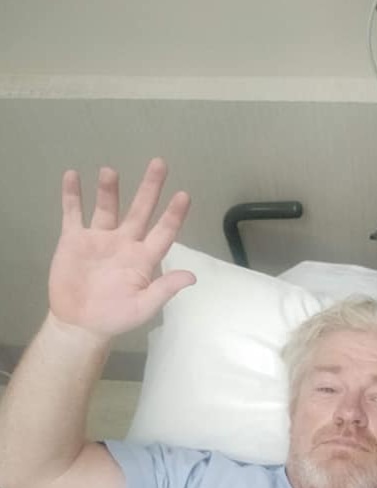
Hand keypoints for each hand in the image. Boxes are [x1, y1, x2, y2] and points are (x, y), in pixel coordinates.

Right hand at [48, 158, 193, 338]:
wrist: (80, 324)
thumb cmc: (115, 317)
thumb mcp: (144, 307)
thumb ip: (165, 289)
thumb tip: (192, 277)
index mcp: (143, 258)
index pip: (163, 232)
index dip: (174, 214)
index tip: (183, 195)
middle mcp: (124, 243)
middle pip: (140, 211)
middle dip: (150, 188)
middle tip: (159, 163)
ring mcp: (99, 239)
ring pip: (107, 208)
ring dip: (109, 190)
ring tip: (110, 172)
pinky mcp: (74, 240)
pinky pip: (73, 214)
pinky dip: (72, 196)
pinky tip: (72, 176)